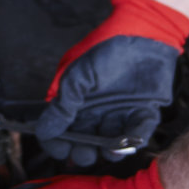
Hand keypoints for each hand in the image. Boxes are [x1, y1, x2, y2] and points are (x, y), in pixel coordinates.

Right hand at [35, 0, 188, 165]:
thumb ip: (64, 105)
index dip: (57, 143)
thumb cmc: (108, 49)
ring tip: (106, 152)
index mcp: (77, 103)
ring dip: (108, 151)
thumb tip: (45, 130)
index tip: (59, 150)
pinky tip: (126, 143)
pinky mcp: (143, 112)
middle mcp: (97, 111)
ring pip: (111, 141)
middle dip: (82, 152)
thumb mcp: (79, 76)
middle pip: (85, 141)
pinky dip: (133, 140)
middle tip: (82, 154)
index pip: (61, 130)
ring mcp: (120, 113)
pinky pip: (138, 132)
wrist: (144, 34)